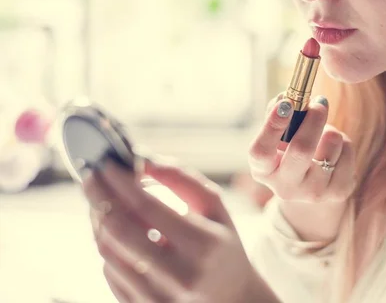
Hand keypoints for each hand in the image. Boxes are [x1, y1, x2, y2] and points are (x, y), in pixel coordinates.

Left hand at [83, 160, 278, 302]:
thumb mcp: (215, 207)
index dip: (121, 183)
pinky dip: (107, 245)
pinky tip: (114, 230)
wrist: (231, 296)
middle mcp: (181, 275)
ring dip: (99, 220)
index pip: (148, 208)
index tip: (106, 164)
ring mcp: (160, 298)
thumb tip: (143, 160)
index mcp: (204, 245)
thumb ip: (182, 179)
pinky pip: (110, 272)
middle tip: (91, 176)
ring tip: (102, 200)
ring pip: (108, 252)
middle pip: (120, 230)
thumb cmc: (222, 244)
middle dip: (99, 197)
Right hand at [248, 94, 355, 240]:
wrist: (312, 186)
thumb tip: (284, 98)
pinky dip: (343, 142)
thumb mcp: (278, 138)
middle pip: (301, 150)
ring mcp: (313, 192)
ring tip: (325, 132)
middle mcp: (285, 187)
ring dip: (330, 130)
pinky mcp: (338, 192)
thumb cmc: (289, 152)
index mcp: (263, 171)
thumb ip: (276, 116)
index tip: (285, 103)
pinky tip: (335, 148)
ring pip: (331, 146)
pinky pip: (347, 151)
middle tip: (318, 103)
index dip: (272, 126)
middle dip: (313, 120)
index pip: (261, 152)